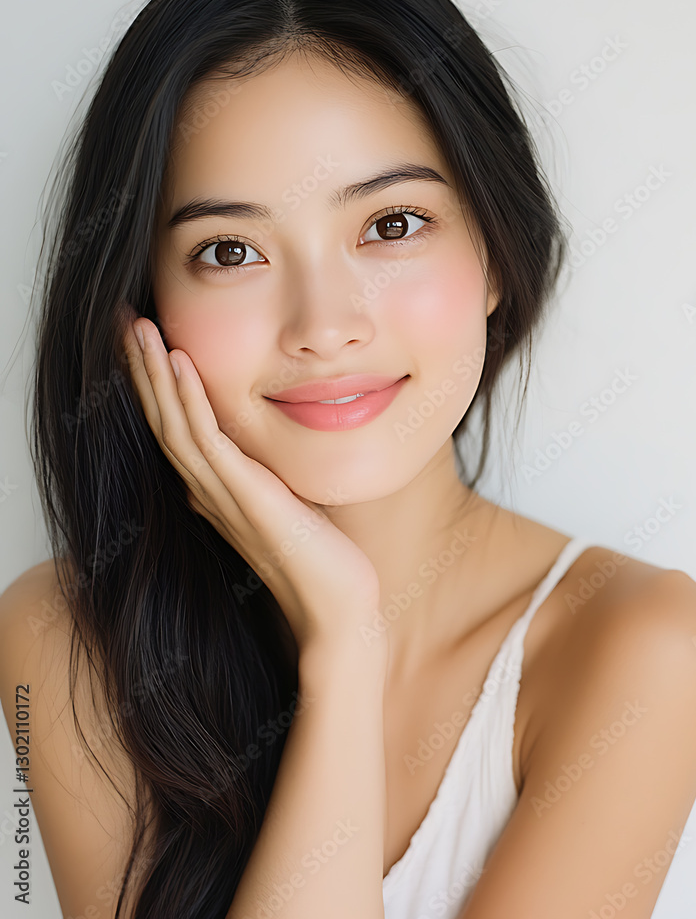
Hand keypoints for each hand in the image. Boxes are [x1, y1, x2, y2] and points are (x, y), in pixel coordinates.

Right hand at [119, 306, 382, 653]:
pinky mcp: (245, 496)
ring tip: (138, 329)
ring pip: (173, 423)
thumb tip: (266, 458)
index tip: (148, 342)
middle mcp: (209, 490)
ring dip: (154, 374)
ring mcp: (223, 494)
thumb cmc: (321, 558)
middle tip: (125, 323)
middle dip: (142, 369)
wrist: (336, 608)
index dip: (157, 385)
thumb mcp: (289, 504)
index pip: (175, 427)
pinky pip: (207, 440)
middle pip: (162, 419)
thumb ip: (269, 479)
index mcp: (216, 490)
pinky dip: (190, 400)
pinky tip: (181, 364)